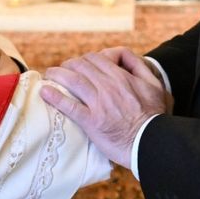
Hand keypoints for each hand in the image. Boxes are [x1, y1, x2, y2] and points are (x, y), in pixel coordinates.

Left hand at [41, 48, 167, 166]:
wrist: (152, 143)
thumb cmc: (154, 116)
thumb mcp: (154, 85)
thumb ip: (138, 65)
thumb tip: (121, 55)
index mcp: (121, 76)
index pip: (96, 58)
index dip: (85, 59)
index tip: (80, 65)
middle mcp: (108, 86)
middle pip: (81, 65)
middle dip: (69, 65)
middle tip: (62, 70)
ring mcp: (99, 103)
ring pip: (72, 80)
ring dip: (57, 74)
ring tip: (49, 75)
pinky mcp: (92, 121)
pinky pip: (69, 105)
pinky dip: (55, 97)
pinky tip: (44, 92)